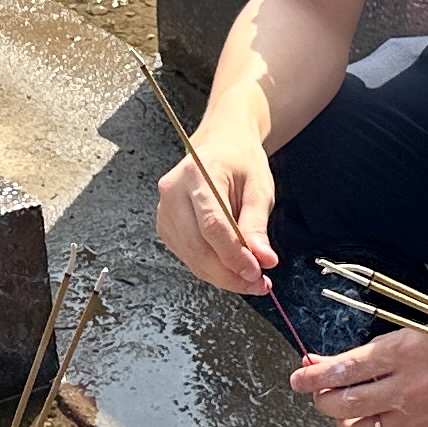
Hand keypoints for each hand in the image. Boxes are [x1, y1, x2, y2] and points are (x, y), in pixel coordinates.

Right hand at [154, 135, 277, 294]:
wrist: (221, 143)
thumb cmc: (239, 160)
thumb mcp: (258, 187)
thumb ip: (257, 225)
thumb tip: (263, 260)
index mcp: (198, 174)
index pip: (212, 225)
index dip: (235, 255)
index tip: (257, 273)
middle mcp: (173, 191)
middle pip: (198, 247)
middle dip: (229, 273)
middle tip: (257, 283)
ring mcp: (165, 209)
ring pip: (191, 257)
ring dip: (221, 276)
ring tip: (250, 280)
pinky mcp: (166, 225)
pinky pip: (187, 256)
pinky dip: (210, 268)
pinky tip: (231, 268)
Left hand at [293, 327, 427, 426]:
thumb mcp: (402, 336)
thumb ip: (361, 355)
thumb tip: (320, 364)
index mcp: (403, 353)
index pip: (344, 370)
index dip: (313, 376)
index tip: (299, 378)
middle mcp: (410, 388)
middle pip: (346, 404)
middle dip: (322, 399)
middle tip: (320, 392)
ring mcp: (418, 419)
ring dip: (341, 422)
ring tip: (344, 410)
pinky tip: (364, 426)